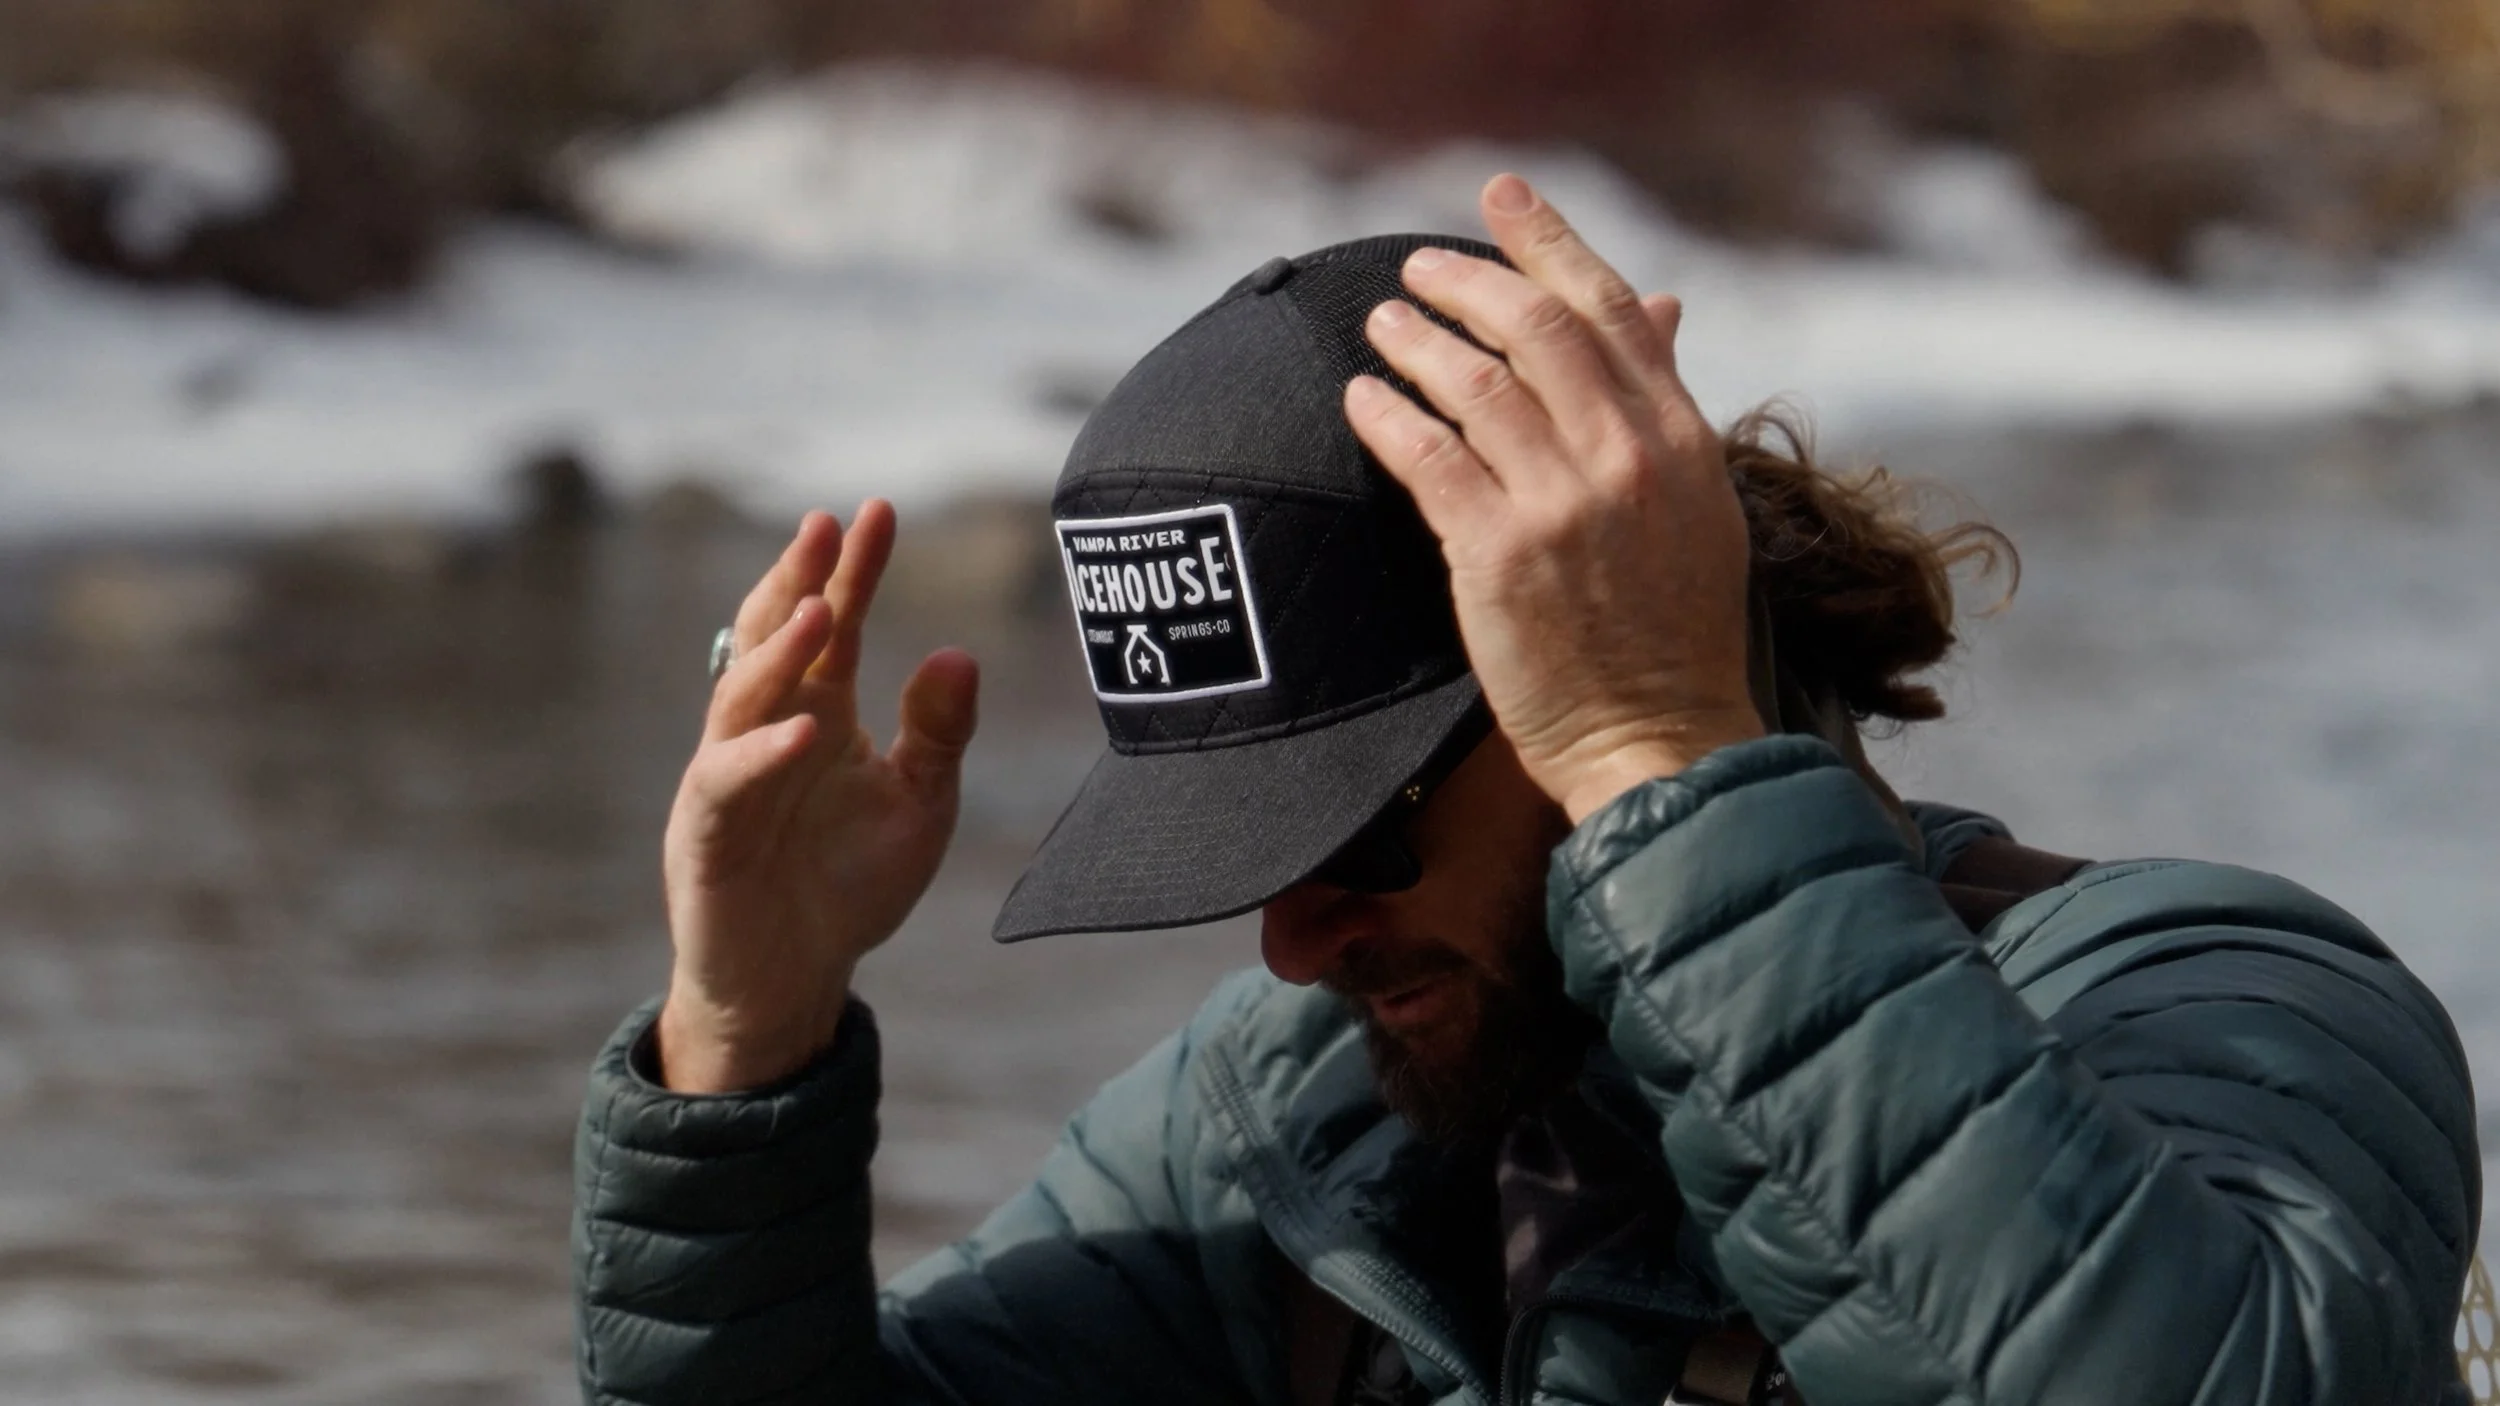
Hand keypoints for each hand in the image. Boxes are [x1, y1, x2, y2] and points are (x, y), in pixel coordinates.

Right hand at [656, 503, 979, 1091]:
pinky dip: (765, 755)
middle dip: (797, 580)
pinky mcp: (708, 835)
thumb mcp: (919, 804)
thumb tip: (959, 653)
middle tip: (827, 525)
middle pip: (774, 639)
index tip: (879, 510)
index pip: (834, 624)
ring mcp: (729, 777)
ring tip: (821, 609)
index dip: (852, 570)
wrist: (795, 980)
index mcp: (819, 712)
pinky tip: (806, 729)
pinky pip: (730, 784)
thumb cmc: (849, 885)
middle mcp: (767, 730)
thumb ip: (939, 735)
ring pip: (742, 698)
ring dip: (780, 654)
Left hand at [1344, 173, 1762, 823]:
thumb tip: (1661, 305)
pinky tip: (1360, 399)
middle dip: (1466, 281)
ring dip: (1416, 341)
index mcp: (1682, 440)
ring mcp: (1566, 505)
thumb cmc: (1673, 634)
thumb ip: (1665, 406)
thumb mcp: (1700, 506)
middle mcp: (1628, 459)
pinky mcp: (1501, 555)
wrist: (1659, 743)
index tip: (1501, 197)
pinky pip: (1428, 459)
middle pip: (1535, 327)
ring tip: (1378, 323)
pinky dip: (1387, 417)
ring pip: (1476, 384)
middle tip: (1414, 268)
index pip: (1611, 309)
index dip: (1549, 242)